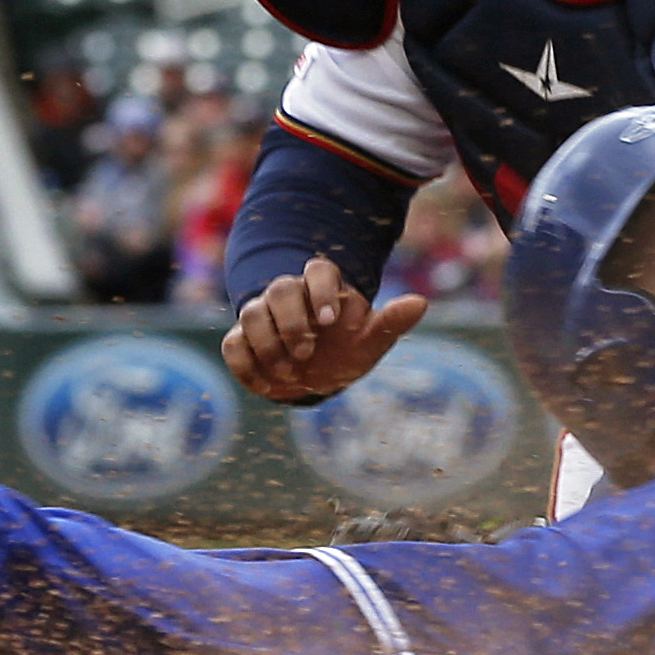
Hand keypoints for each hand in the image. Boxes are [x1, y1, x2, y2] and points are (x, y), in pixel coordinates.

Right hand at [221, 256, 428, 404]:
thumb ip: (391, 321)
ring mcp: (262, 316)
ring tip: (290, 373)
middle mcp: (290, 296)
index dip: (320, 290)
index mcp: (324, 288)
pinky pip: (233, 344)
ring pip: (251, 313)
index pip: (318, 269)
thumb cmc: (349, 350)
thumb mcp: (373, 339)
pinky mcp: (242, 340)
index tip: (331, 321)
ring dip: (268, 345)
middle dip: (291, 321)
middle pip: (280, 288)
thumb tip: (421, 303)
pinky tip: (266, 385)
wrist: (319, 376)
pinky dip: (245, 364)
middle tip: (307, 352)